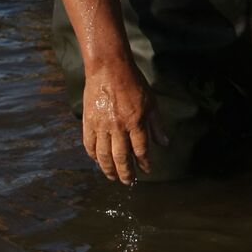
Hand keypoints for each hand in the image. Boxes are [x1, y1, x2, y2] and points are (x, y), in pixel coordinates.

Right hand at [81, 61, 167, 184]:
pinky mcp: (88, 122)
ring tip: (113, 177)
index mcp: (136, 122)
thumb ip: (156, 125)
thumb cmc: (133, 84)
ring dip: (108, 169)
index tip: (147, 170)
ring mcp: (101, 125)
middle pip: (121, 157)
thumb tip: (164, 144)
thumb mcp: (151, 103)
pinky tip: (98, 161)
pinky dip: (93, 155)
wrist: (108, 69)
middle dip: (125, 172)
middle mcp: (118, 127)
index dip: (144, 163)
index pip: (141, 150)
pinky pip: (89, 144)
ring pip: (104, 155)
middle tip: (128, 182)